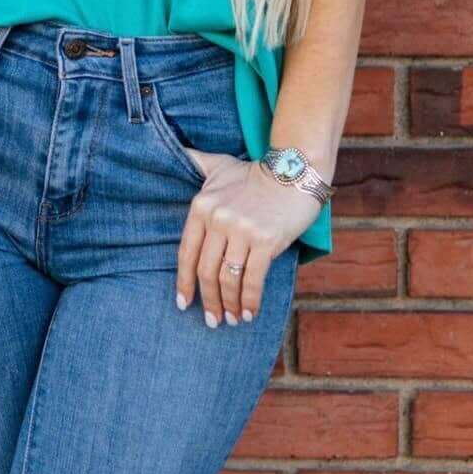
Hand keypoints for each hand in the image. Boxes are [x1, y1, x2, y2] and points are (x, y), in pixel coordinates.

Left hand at [173, 148, 318, 325]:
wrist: (296, 169)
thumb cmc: (255, 173)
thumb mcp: (219, 165)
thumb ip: (195, 162)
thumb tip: (177, 153)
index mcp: (201, 206)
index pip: (186, 253)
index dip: (184, 283)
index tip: (184, 303)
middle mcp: (218, 219)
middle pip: (206, 271)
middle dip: (207, 301)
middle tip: (211, 320)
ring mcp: (241, 230)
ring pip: (227, 279)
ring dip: (228, 306)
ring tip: (231, 320)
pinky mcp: (265, 241)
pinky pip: (252, 279)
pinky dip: (249, 301)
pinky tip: (249, 313)